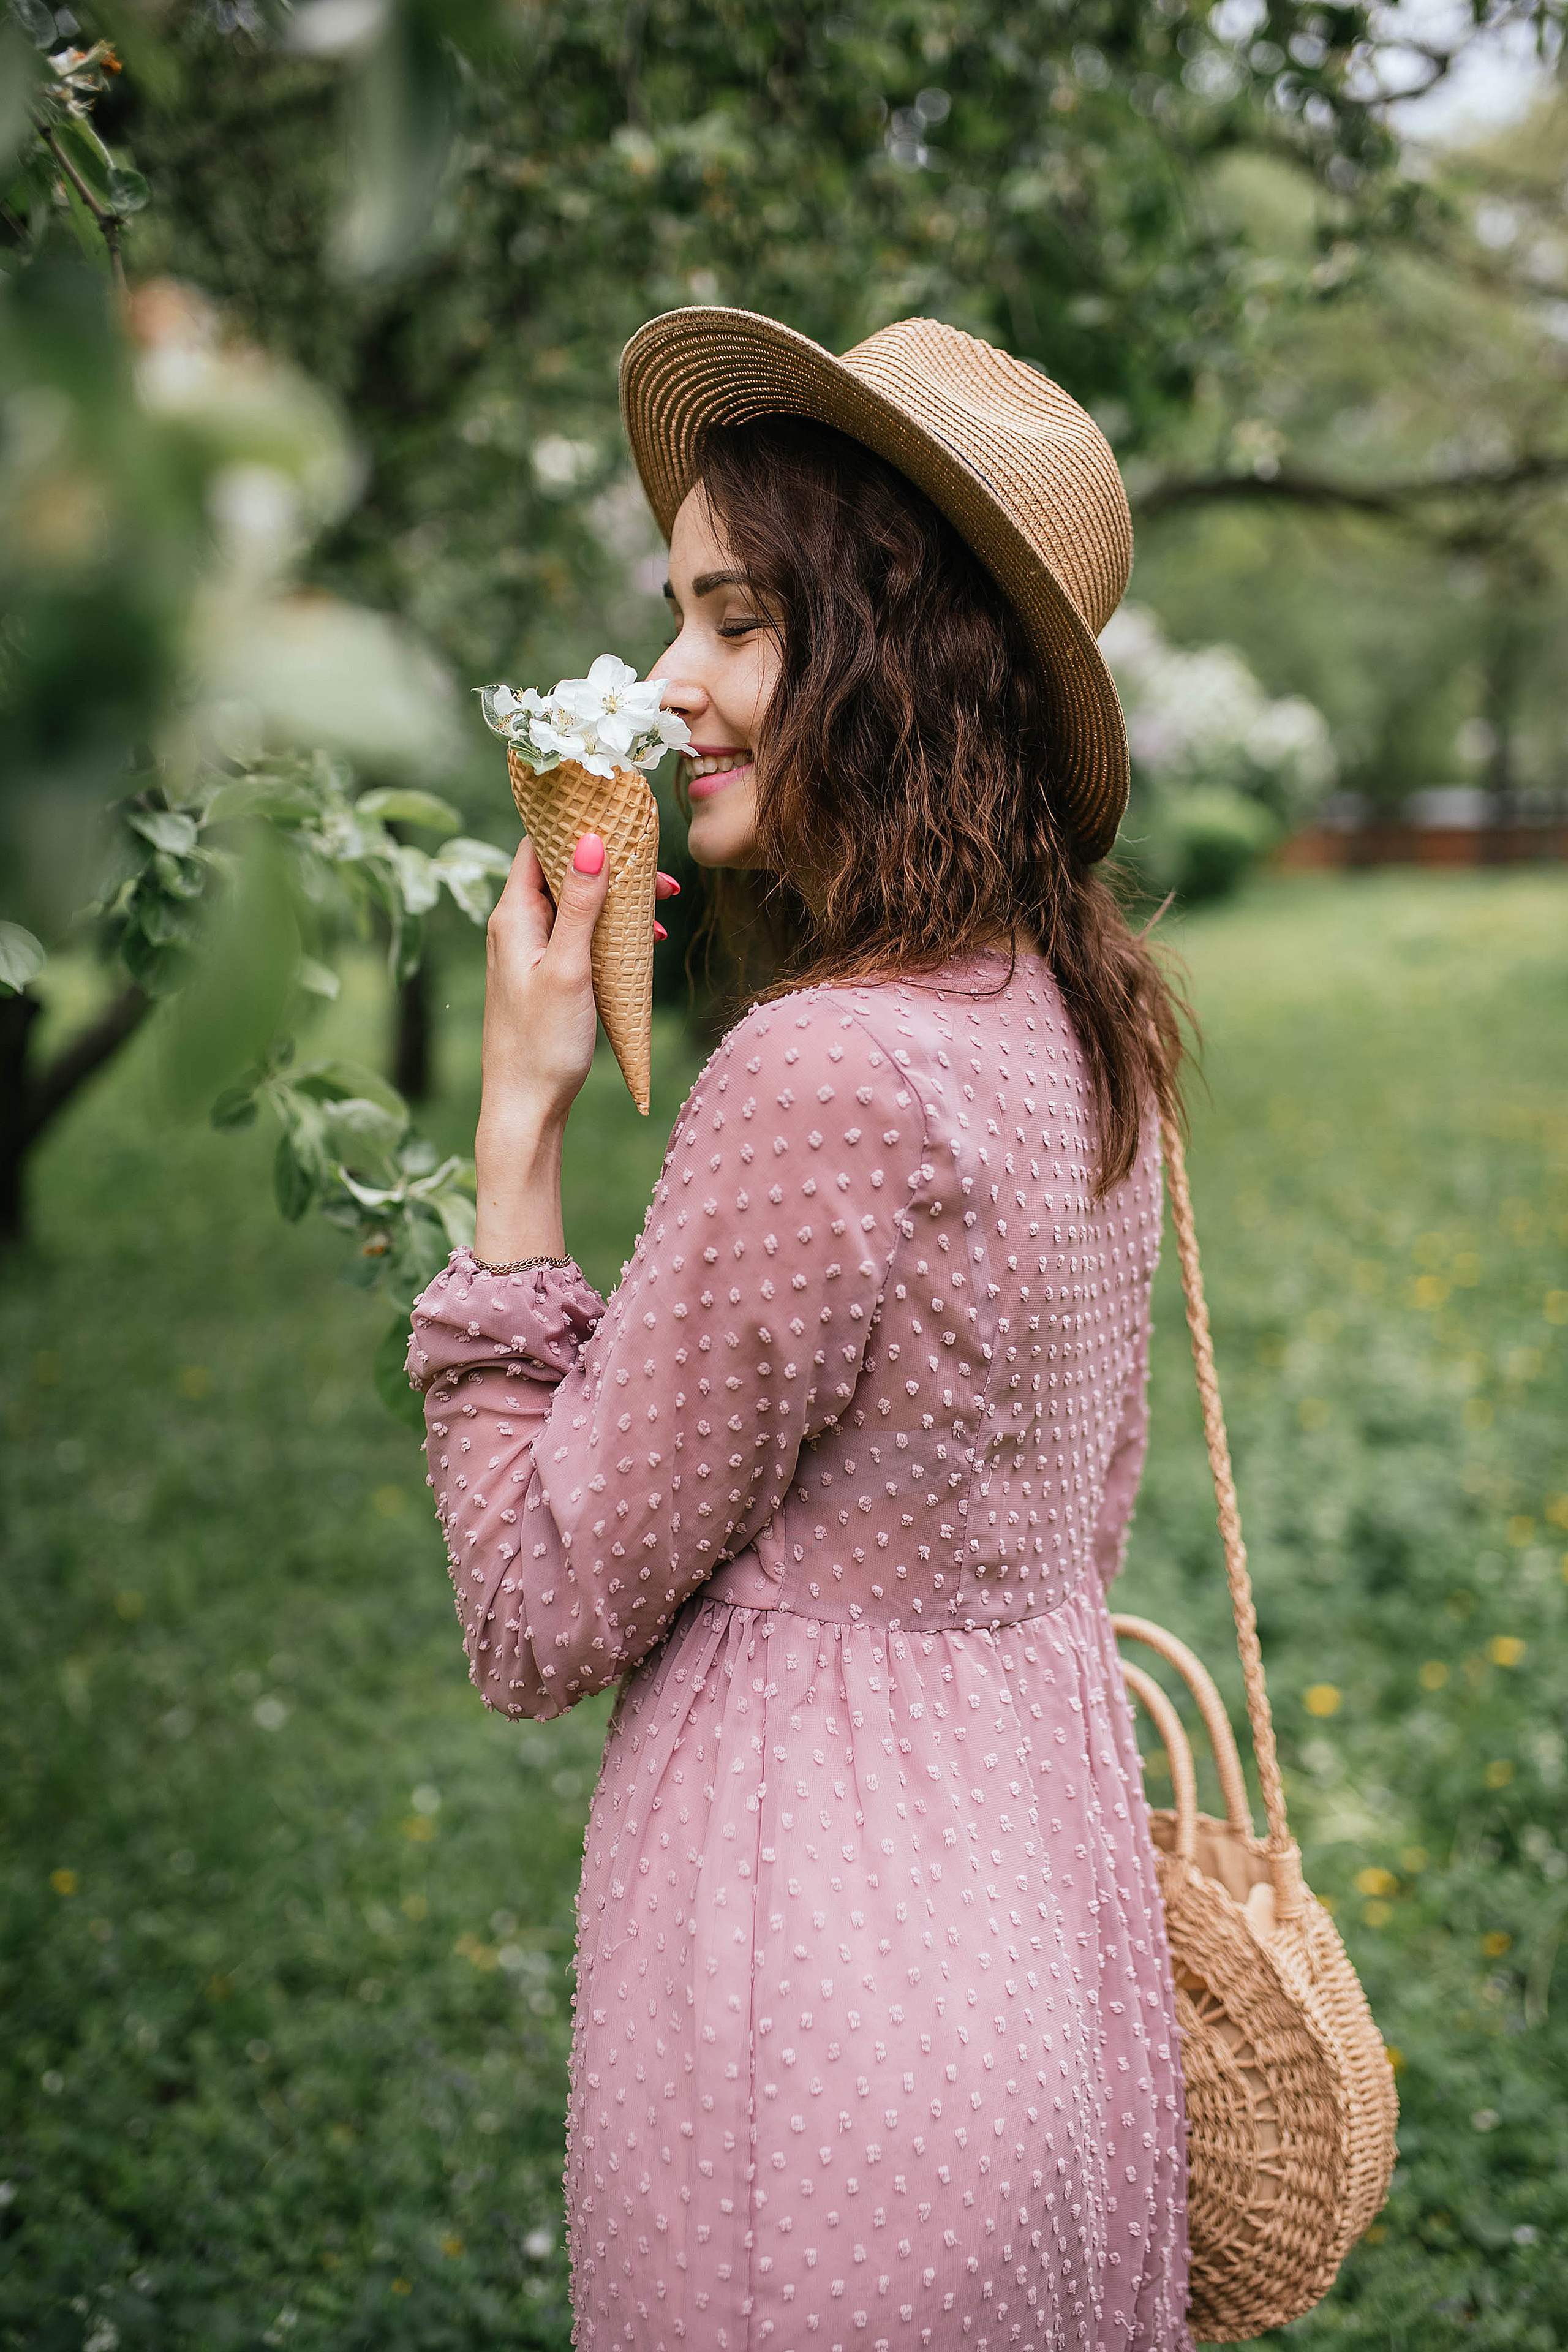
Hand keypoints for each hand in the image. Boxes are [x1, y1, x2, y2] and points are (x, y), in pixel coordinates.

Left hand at [478, 838, 681, 1133]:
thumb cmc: (543, 1043)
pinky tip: (641, 944)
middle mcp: (516, 926)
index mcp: (513, 916)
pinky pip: (578, 933)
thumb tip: (590, 840)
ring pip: (575, 903)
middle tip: (660, 877)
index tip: (619, 818)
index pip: (537, 844)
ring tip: (662, 909)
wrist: (526, 1107)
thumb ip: (578, 904)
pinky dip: (610, 930)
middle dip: (611, 865)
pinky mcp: (544, 973)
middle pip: (563, 870)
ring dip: (617, 901)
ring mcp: (529, 949)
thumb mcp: (569, 967)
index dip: (574, 824)